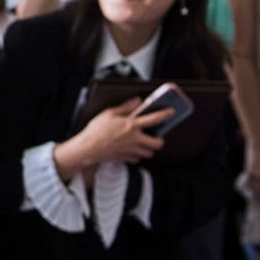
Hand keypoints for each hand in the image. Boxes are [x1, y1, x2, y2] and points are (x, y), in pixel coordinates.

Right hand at [54, 98, 172, 179]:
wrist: (88, 148)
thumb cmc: (96, 130)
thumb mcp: (109, 113)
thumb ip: (125, 107)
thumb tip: (136, 101)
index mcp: (132, 125)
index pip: (154, 119)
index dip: (165, 114)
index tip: (171, 112)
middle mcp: (135, 139)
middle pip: (157, 143)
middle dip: (159, 141)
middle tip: (155, 137)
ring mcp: (132, 150)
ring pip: (149, 153)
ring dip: (148, 148)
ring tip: (142, 143)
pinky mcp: (126, 158)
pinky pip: (137, 158)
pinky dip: (136, 155)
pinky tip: (131, 150)